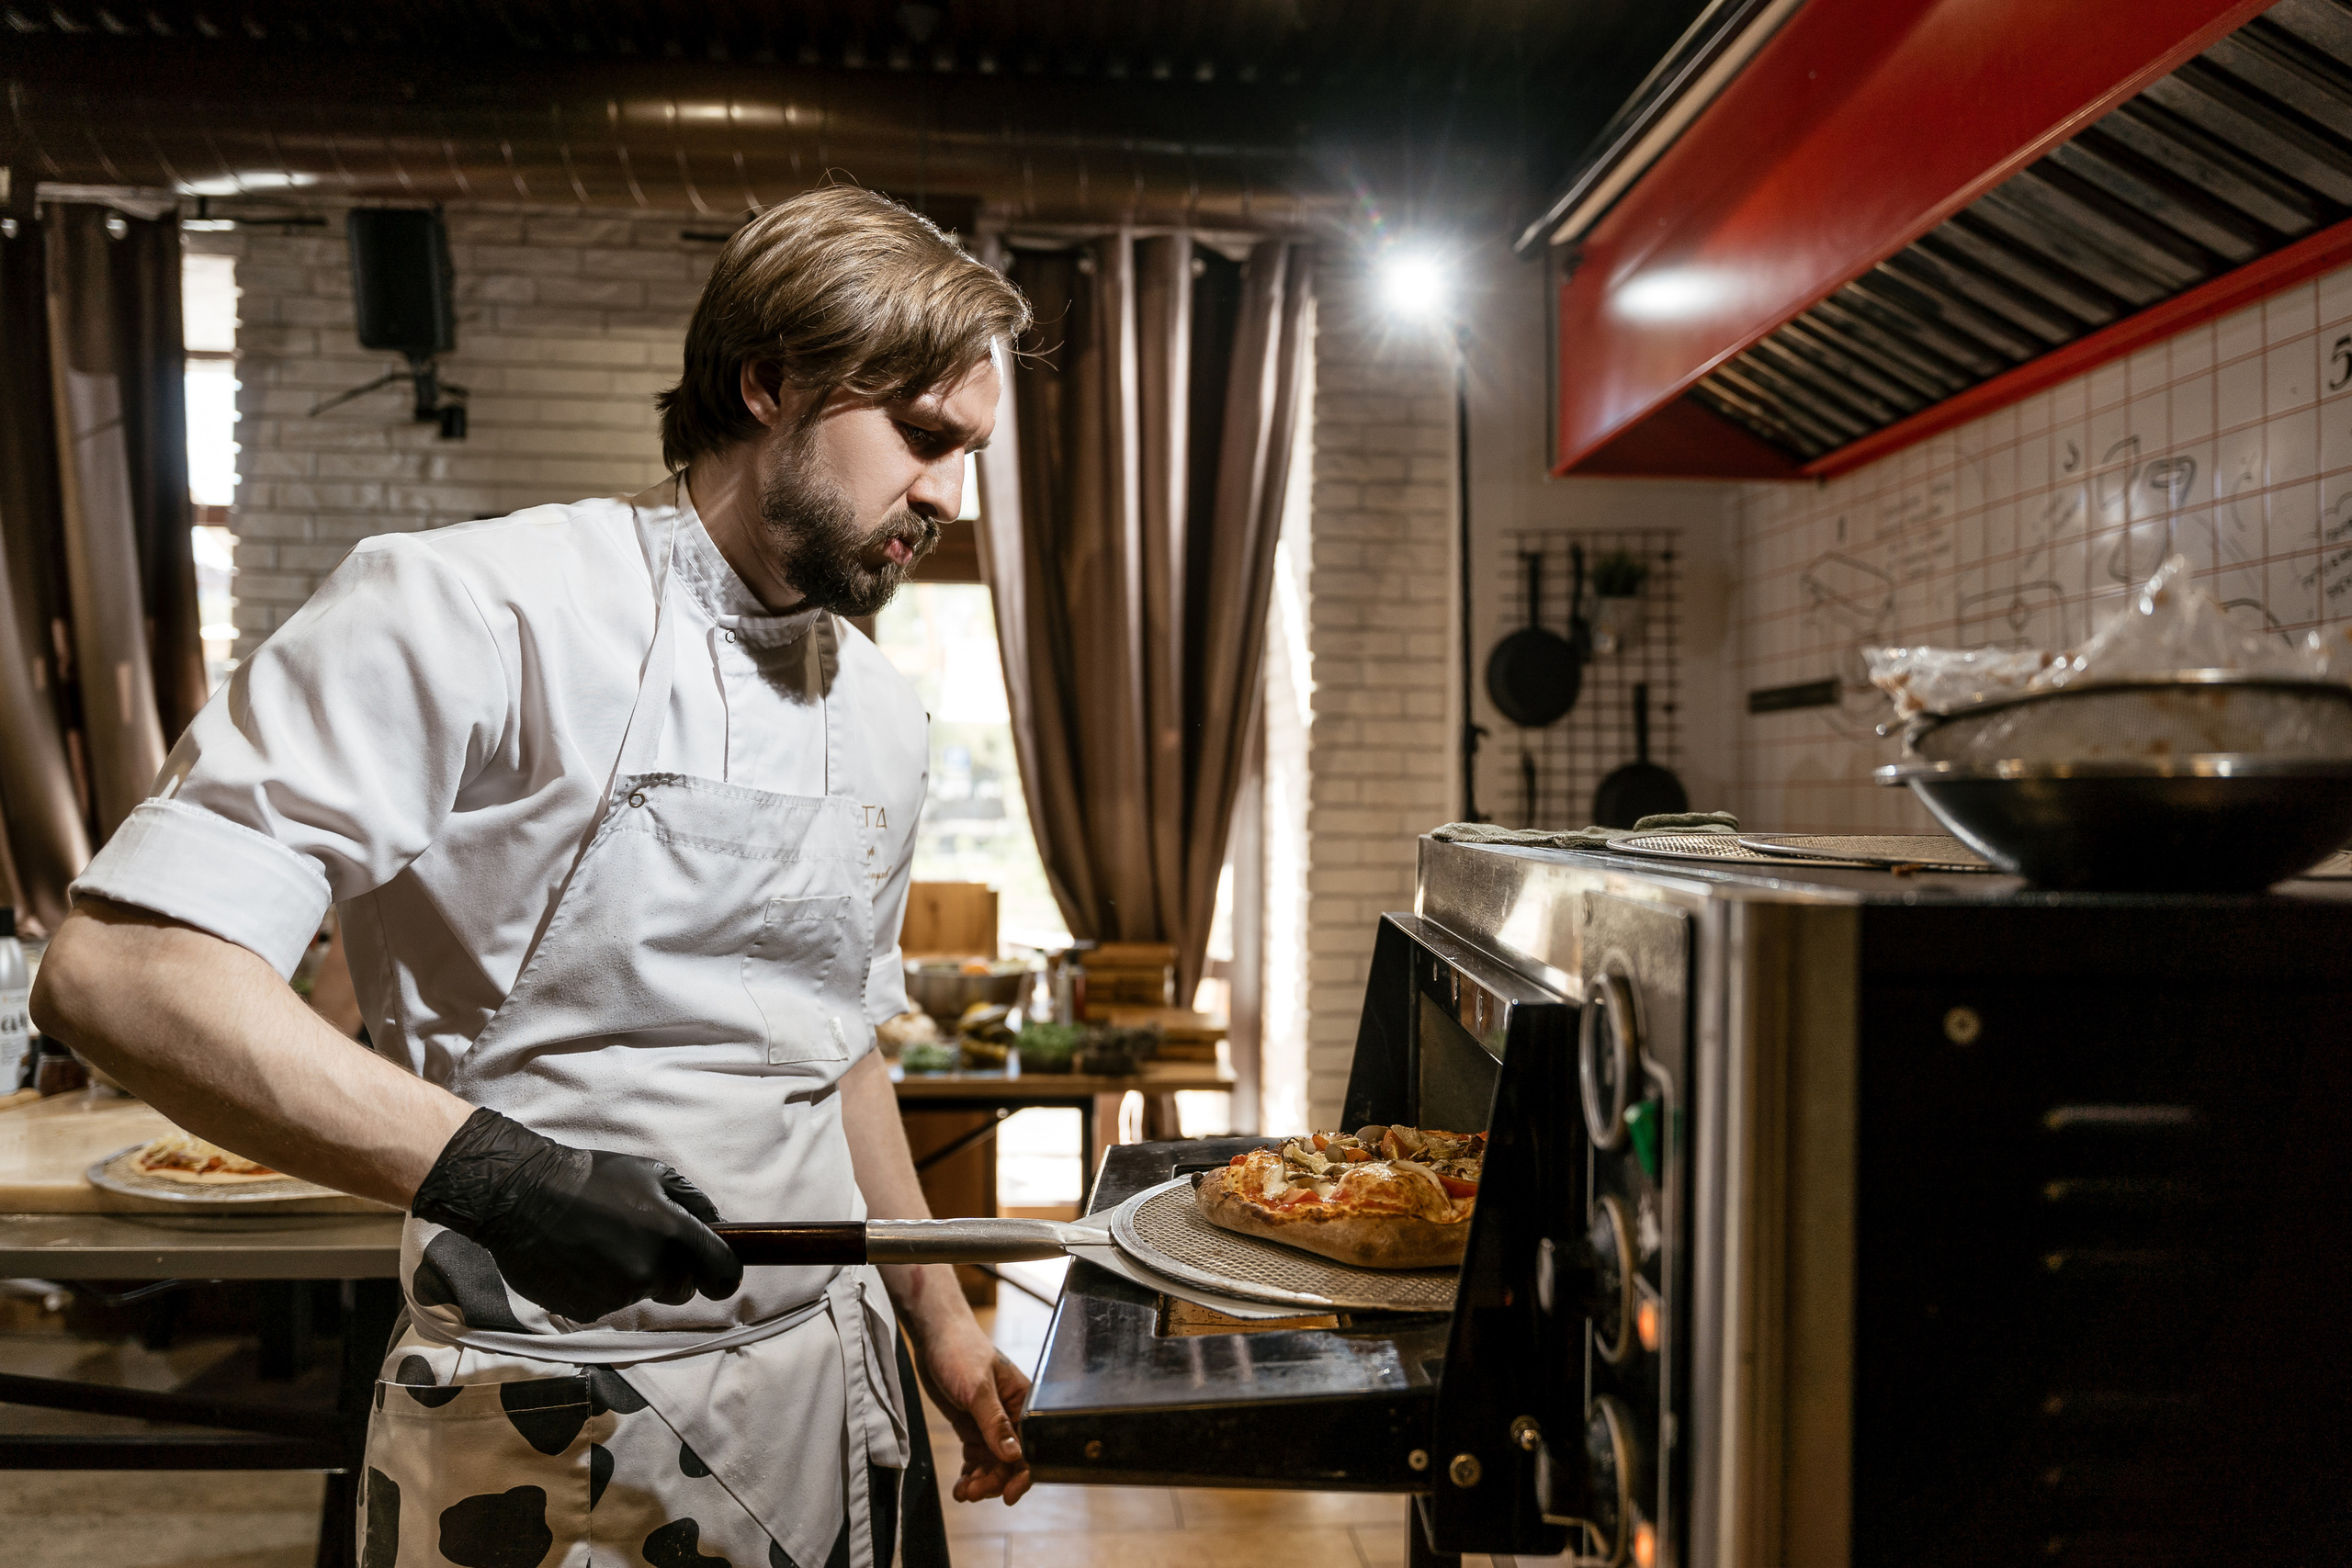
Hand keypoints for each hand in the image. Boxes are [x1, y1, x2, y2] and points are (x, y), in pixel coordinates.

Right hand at [413, 1108, 742, 1321]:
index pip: (724, 1273)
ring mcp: (618, 1295)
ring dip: (633, 1278)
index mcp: (673, 1234)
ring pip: (643, 1296)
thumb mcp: (651, 1172)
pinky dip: (601, 1288)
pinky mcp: (588, 1311)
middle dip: (671, 1272)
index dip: (725, 1275)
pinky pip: (609, 1305)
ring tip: (603, 1245)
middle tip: (641, 1243)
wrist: (523, 1197)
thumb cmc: (591, 1178)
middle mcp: (650, 1270)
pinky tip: (581, 1260)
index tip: (718, 1275)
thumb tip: (720, 1226)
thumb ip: (692, 1201)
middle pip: (682, 1290)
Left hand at [913, 1317, 1032, 1503]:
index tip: (1008, 1495)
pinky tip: (961, 1485)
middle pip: (1011, 1461)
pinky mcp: (972, 1426)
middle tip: (974, 1492)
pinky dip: (970, 1473)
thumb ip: (995, 1423)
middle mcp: (1011, 1415)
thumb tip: (1014, 1456)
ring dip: (981, 1481)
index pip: (1031, 1446)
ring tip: (964, 1492)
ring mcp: (991, 1423)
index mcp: (1024, 1402)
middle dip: (995, 1480)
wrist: (933, 1337)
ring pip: (993, 1463)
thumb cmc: (961, 1351)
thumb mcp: (978, 1388)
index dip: (1023, 1473)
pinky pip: (977, 1457)